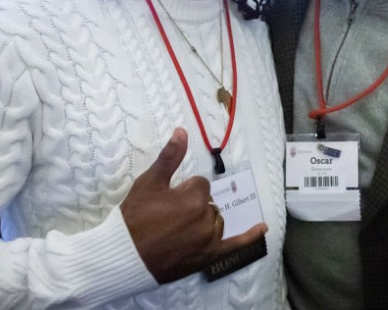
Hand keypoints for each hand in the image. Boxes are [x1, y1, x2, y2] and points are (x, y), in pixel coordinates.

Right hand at [120, 128, 266, 283]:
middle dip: (192, 206)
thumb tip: (182, 131)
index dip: (182, 191)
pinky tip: (262, 227)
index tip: (165, 202)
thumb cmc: (135, 218)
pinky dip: (250, 236)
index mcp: (194, 199)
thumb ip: (170, 157)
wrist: (125, 256)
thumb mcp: (150, 183)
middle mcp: (206, 219)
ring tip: (179, 229)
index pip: (199, 185)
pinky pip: (236, 245)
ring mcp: (209, 240)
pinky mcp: (208, 257)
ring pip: (216, 220)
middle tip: (167, 217)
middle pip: (208, 203)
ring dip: (204, 220)